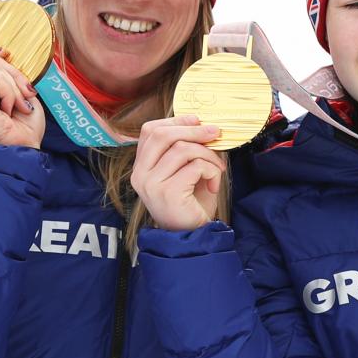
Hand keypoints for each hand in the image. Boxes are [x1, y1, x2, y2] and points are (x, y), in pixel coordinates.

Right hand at [0, 52, 44, 148]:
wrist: (23, 149)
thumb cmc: (24, 128)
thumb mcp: (19, 91)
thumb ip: (5, 71)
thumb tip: (0, 52)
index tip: (6, 55)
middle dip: (15, 74)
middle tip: (24, 97)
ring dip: (15, 87)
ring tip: (16, 108)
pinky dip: (10, 93)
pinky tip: (8, 111)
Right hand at [130, 115, 224, 231]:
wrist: (192, 237)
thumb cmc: (191, 203)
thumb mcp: (186, 170)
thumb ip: (187, 149)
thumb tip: (204, 125)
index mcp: (141, 166)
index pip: (150, 130)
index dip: (175, 120)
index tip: (196, 120)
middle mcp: (140, 174)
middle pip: (163, 135)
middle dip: (193, 130)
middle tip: (215, 133)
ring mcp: (151, 184)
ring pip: (182, 149)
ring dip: (208, 155)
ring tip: (216, 169)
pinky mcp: (167, 192)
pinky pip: (195, 166)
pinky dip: (211, 171)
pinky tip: (213, 185)